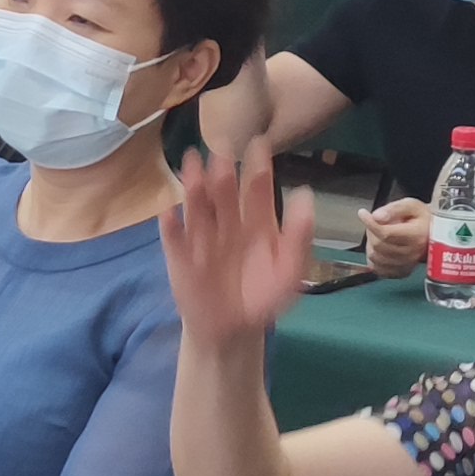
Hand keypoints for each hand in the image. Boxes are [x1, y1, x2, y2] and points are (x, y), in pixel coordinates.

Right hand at [159, 135, 309, 351]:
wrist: (233, 331)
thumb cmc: (263, 296)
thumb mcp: (290, 269)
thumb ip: (299, 236)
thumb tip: (306, 195)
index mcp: (257, 222)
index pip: (258, 190)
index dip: (258, 168)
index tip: (259, 143)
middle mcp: (228, 223)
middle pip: (225, 194)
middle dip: (224, 174)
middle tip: (222, 151)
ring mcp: (202, 238)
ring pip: (198, 209)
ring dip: (194, 188)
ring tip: (192, 166)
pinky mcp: (181, 258)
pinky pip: (175, 241)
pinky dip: (171, 228)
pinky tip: (168, 213)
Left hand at [359, 194, 434, 275]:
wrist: (435, 235)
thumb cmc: (423, 219)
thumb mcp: (411, 205)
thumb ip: (393, 208)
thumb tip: (376, 217)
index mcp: (417, 235)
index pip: (386, 233)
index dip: (370, 223)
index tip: (363, 213)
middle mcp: (413, 253)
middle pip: (378, 245)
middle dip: (371, 231)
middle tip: (377, 222)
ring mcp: (406, 265)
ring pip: (375, 257)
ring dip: (372, 244)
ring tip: (381, 234)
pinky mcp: (401, 273)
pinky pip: (377, 269)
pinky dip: (374, 258)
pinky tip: (381, 247)